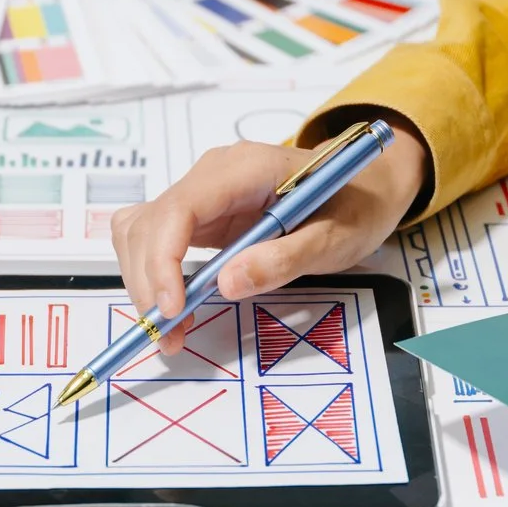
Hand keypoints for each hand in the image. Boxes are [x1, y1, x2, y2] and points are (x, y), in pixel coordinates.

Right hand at [110, 125, 426, 352]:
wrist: (365, 187)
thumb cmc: (355, 207)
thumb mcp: (335, 239)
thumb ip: (284, 259)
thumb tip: (227, 283)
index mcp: (244, 169)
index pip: (180, 208)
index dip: (164, 260)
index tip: (173, 309)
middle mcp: (212, 174)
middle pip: (151, 223)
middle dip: (150, 283)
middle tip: (170, 337)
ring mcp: (202, 193)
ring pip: (142, 232)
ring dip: (145, 282)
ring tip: (173, 330)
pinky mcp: (200, 215)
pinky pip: (155, 238)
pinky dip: (152, 273)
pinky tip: (173, 305)